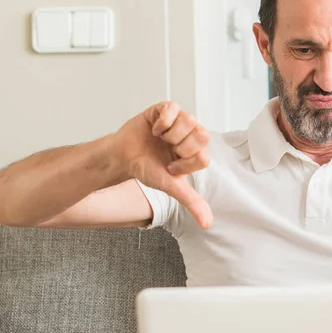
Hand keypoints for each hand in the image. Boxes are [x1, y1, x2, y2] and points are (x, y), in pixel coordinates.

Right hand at [113, 101, 212, 228]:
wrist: (122, 158)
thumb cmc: (147, 170)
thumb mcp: (171, 187)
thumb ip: (191, 202)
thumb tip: (207, 224)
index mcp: (197, 152)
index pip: (204, 157)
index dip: (184, 164)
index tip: (170, 167)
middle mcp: (192, 134)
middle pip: (202, 135)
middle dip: (180, 147)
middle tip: (167, 151)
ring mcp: (180, 119)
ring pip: (189, 120)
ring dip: (169, 134)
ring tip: (159, 139)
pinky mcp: (165, 108)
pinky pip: (173, 108)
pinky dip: (161, 121)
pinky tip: (154, 129)